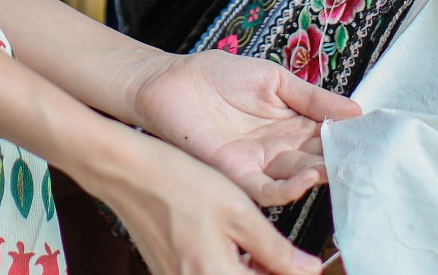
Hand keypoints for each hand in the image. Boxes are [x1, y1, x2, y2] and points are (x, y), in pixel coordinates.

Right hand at [80, 128, 324, 274]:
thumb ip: (275, 249)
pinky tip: (234, 242)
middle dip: (271, 270)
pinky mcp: (172, 274)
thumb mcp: (238, 212)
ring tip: (256, 240)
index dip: (292, 273)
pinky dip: (229, 265)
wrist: (128, 173)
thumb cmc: (178, 184)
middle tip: (288, 253)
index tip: (307, 264)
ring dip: (252, 268)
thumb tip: (308, 270)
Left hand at [131, 50, 360, 205]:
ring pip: (297, 178)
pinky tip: (309, 177)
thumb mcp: (275, 79)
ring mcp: (260, 163)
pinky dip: (290, 188)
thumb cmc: (220, 75)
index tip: (376, 139)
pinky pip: (267, 189)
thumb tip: (356, 110)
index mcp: (293, 124)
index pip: (329, 136)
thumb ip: (312, 97)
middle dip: (341, 162)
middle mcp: (280, 149)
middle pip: (318, 160)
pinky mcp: (237, 174)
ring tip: (339, 168)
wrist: (173, 81)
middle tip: (367, 161)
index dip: (351, 138)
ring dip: (320, 176)